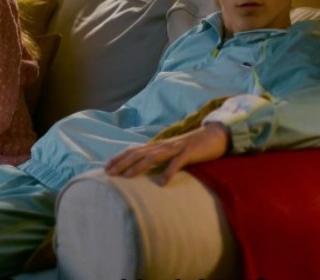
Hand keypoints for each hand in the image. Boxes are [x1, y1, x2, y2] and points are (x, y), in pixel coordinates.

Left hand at [105, 123, 229, 184]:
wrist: (214, 136)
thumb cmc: (192, 147)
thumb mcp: (172, 152)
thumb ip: (159, 159)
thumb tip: (144, 170)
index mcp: (158, 146)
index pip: (134, 150)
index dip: (119, 158)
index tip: (106, 168)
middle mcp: (163, 145)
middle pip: (138, 153)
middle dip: (122, 163)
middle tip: (109, 174)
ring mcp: (176, 148)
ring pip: (153, 156)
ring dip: (139, 167)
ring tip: (127, 177)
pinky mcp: (189, 153)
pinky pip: (178, 162)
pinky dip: (169, 171)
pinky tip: (163, 182)